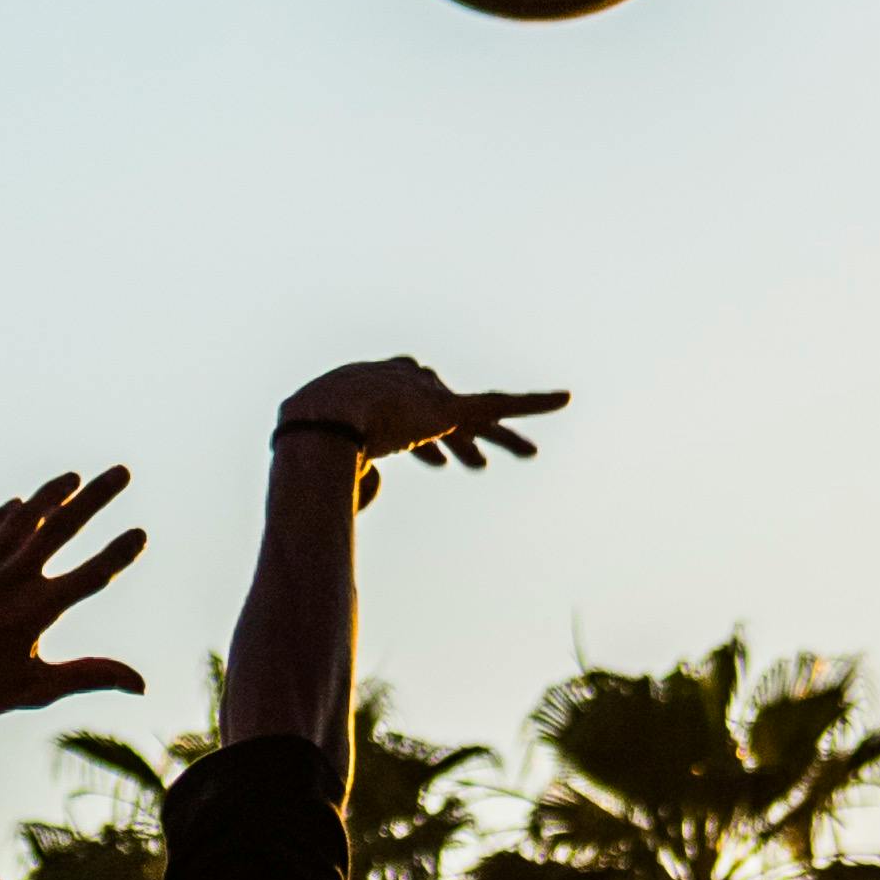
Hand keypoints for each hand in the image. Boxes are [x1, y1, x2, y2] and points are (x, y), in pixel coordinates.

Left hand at [0, 471, 148, 771]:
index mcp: (36, 611)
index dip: (119, 552)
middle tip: (122, 471)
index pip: (91, 574)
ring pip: (22, 517)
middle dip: (96, 496)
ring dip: (50, 493)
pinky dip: (6, 515)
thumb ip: (90, 675)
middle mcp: (10, 580)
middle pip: (62, 527)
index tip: (141, 532)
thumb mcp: (38, 688)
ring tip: (74, 477)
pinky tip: (20, 505)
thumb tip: (142, 684)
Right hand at [273, 360, 565, 485]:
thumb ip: (356, 478)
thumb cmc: (316, 447)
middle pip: (449, 418)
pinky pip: (503, 403)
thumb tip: (368, 486)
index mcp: (382, 403)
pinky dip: (535, 403)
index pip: (416, 425)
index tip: (440, 463)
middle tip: (483, 456)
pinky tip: (563, 399)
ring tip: (530, 454)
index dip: (430, 447)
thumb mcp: (336, 468)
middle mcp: (409, 393)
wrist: (320, 421)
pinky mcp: (452, 407)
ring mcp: (430, 400)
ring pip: (480, 418)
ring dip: (506, 438)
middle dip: (469, 437)